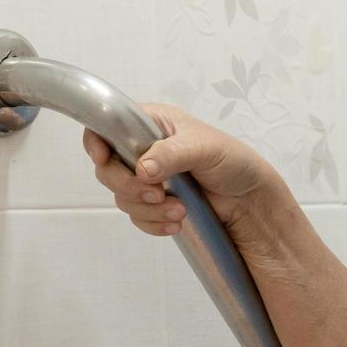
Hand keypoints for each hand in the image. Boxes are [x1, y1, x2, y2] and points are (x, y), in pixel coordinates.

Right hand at [82, 102, 278, 237]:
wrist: (249, 199)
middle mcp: (143, 149)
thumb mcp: (204, 148)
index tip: (103, 158)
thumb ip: (171, 154)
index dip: (97, 141)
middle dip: (128, 187)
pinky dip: (152, 224)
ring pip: (122, 197)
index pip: (108, 125)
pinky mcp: (153, 203)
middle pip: (107, 168)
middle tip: (157, 194)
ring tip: (179, 211)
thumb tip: (142, 168)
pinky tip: (176, 222)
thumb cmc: (232, 161)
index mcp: (151, 123)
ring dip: (147, 210)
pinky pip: (137, 217)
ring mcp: (147, 177)